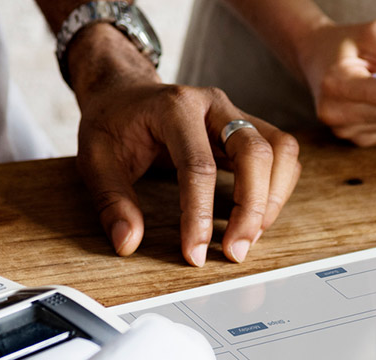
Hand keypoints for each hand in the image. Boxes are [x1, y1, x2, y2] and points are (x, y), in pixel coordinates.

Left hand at [66, 26, 301, 265]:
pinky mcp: (247, 126)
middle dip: (251, 208)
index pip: (199, 165)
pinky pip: (281, 153)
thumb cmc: (111, 124)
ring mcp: (235, 112)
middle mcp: (213, 103)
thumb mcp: (95, 160)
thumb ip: (111, 202)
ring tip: (249, 237)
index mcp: (174, 107)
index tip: (194, 253)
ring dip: (273, 197)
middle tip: (235, 252)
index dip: (200, 214)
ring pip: (280, 149)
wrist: (124, 92)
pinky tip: (256, 217)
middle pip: (254, 152)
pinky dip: (278, 187)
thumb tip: (128, 243)